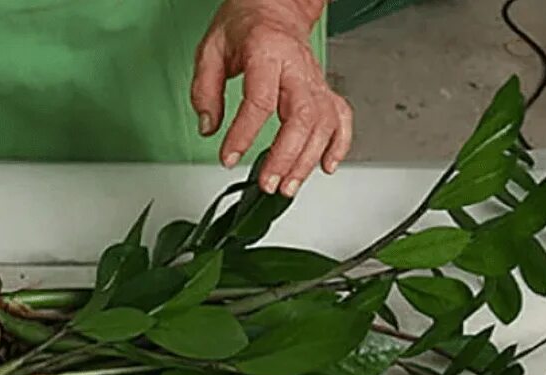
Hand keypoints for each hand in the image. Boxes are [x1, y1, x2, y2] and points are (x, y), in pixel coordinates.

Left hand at [192, 0, 352, 196]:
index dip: (243, 134)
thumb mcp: (211, 49)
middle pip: (302, 116)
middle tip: (268, 182)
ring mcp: (315, 80)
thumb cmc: (246, 25)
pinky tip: (326, 166)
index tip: (228, 158)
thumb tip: (207, 127)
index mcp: (267, 52)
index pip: (260, 100)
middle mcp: (297, 67)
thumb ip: (205, 89)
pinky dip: (338, 145)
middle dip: (286, 156)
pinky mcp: (324, 90)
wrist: (276, 7)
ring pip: (323, 124)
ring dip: (307, 160)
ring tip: (287, 186)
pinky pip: (341, 119)